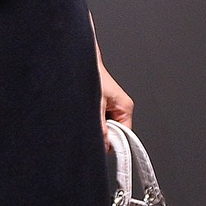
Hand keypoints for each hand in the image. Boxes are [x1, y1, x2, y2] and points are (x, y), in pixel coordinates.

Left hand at [84, 4, 132, 147]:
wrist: (79, 60)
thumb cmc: (91, 75)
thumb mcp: (96, 105)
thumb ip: (100, 126)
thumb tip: (103, 144)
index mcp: (125, 107)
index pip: (125, 136)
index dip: (113, 142)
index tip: (101, 144)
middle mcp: (120, 108)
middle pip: (114, 133)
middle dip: (102, 134)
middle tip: (90, 127)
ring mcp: (110, 107)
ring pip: (104, 127)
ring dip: (94, 126)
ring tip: (85, 115)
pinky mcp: (101, 106)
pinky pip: (98, 120)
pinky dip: (90, 120)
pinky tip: (83, 113)